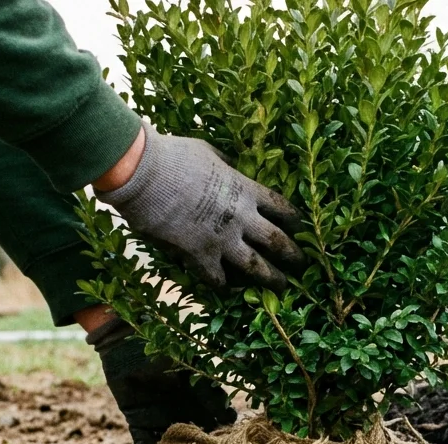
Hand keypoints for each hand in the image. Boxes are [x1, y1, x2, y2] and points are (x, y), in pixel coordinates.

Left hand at [82, 315, 235, 443]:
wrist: (126, 343)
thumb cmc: (164, 351)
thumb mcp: (193, 372)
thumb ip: (210, 394)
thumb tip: (231, 419)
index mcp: (198, 399)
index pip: (214, 424)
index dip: (220, 439)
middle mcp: (182, 411)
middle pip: (193, 438)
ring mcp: (160, 417)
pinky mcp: (138, 420)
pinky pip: (143, 443)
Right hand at [95, 126, 304, 290]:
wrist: (145, 174)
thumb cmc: (174, 156)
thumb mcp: (208, 152)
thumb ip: (224, 163)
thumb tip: (230, 164)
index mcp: (245, 190)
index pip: (280, 206)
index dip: (293, 218)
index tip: (301, 227)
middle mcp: (241, 217)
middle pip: (276, 240)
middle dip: (292, 253)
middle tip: (302, 264)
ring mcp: (222, 239)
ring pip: (255, 265)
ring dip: (271, 277)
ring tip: (282, 286)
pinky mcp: (200, 255)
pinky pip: (216, 276)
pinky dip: (222, 282)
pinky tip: (226, 287)